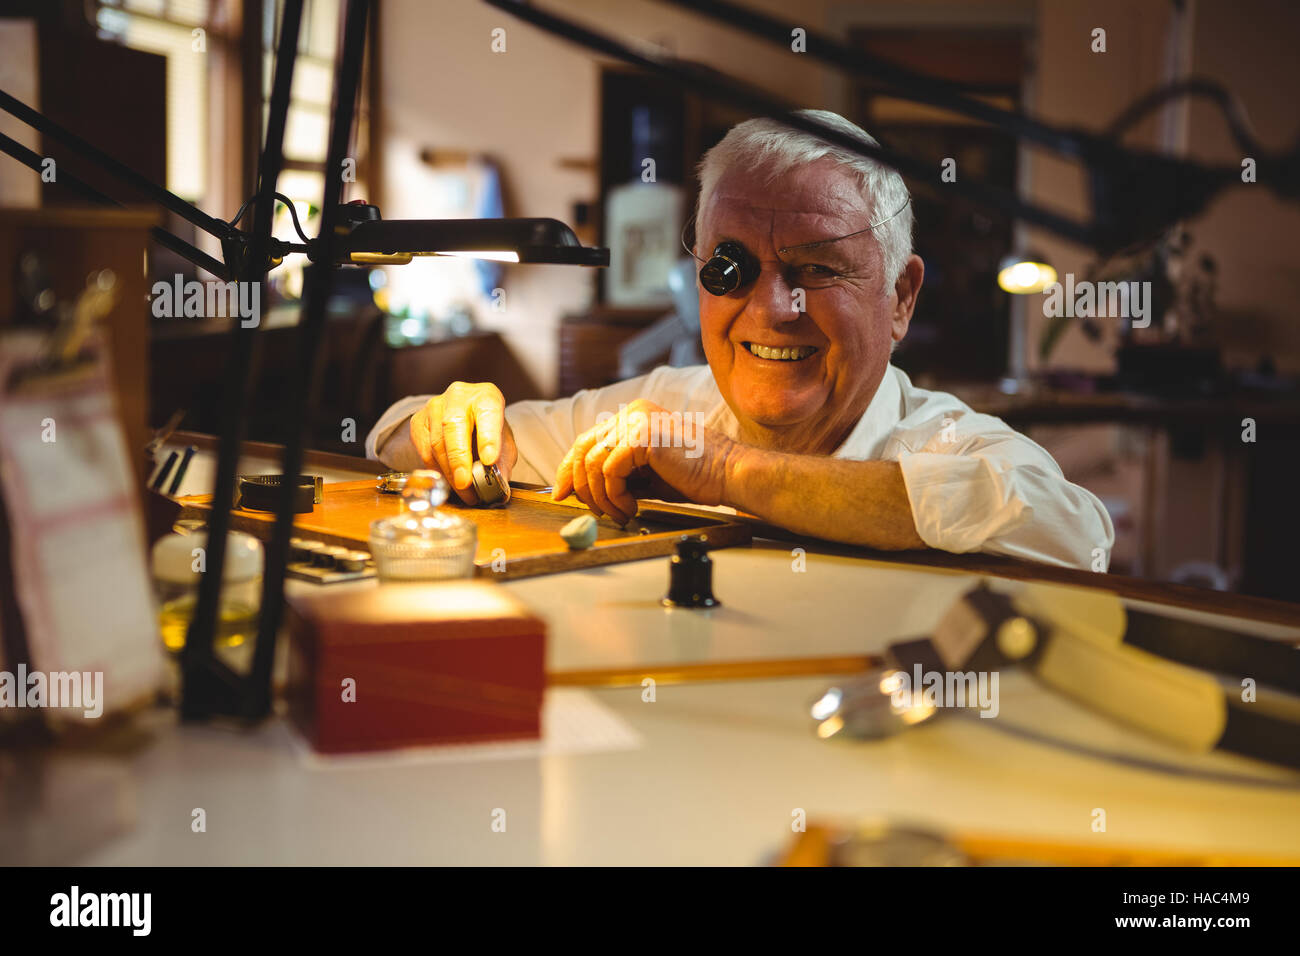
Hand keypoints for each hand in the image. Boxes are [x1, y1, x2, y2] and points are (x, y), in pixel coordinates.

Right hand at [409, 381, 516, 503]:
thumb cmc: (487, 431)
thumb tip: (496, 487)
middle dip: (459, 458)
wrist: (465, 420)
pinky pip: (424, 451)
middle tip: (465, 482)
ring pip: (437, 442)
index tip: (490, 459)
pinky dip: (437, 470)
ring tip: (463, 492)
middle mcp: (458, 396)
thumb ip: (502, 462)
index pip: (488, 412)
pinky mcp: (419, 422)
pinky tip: (448, 482)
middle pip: (454, 425)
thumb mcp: (504, 443)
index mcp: (486, 396)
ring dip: (449, 471)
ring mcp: (435, 406)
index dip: (488, 437)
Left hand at [551, 399, 736, 523]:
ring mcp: (637, 421)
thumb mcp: (646, 475)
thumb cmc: (695, 476)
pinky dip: (615, 495)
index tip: (561, 492)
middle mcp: (632, 413)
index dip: (569, 469)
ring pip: (592, 463)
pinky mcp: (642, 437)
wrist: (727, 473)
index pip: (588, 440)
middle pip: (582, 448)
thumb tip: (586, 491)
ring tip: (621, 513)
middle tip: (588, 509)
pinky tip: (632, 506)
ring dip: (601, 497)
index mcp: (634, 417)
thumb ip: (618, 475)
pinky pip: (609, 471)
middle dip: (577, 484)